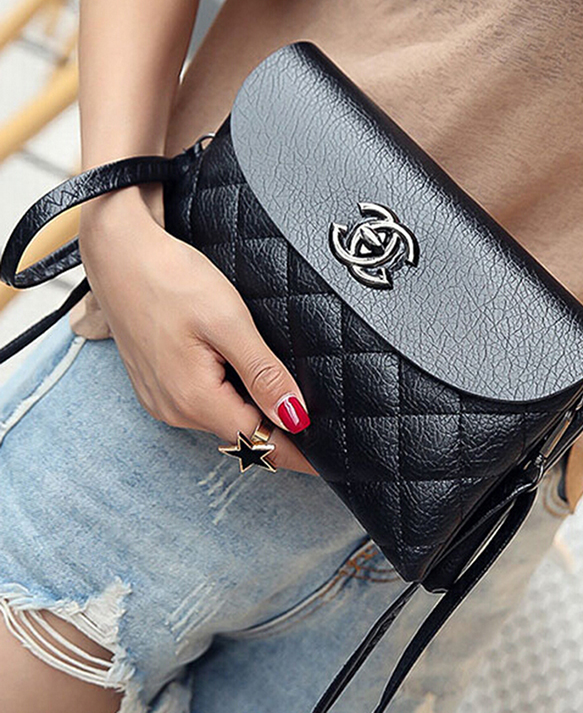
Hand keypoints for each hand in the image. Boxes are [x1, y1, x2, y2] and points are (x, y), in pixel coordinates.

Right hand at [78, 193, 316, 473]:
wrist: (120, 254)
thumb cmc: (172, 279)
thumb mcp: (228, 322)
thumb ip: (262, 373)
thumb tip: (295, 417)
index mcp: (194, 399)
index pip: (257, 440)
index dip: (296, 452)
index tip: (328, 461)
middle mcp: (174, 409)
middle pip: (240, 432)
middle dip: (279, 432)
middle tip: (320, 426)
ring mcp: (162, 399)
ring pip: (222, 418)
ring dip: (254, 414)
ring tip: (290, 402)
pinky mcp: (157, 384)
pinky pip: (203, 404)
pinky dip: (231, 399)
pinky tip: (246, 380)